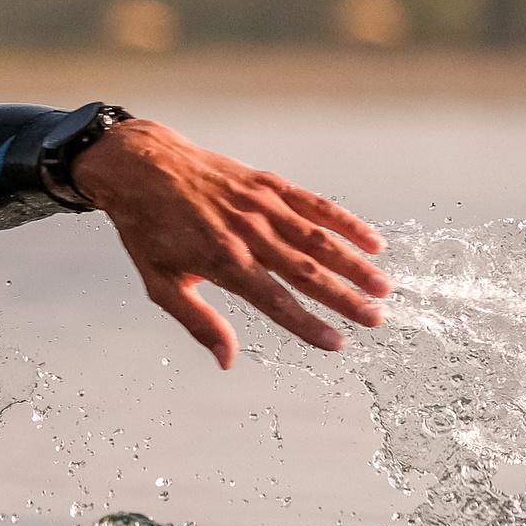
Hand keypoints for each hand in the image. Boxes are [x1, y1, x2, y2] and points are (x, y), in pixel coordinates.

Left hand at [70, 119, 389, 368]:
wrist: (142, 166)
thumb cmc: (149, 229)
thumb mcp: (161, 284)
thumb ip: (199, 322)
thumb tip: (227, 359)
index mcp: (223, 262)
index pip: (276, 301)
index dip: (308, 325)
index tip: (337, 343)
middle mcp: (248, 233)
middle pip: (307, 272)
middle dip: (345, 298)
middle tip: (375, 319)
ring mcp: (262, 206)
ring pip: (318, 238)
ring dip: (354, 264)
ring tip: (382, 287)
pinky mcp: (268, 184)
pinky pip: (314, 204)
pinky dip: (346, 222)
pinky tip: (371, 241)